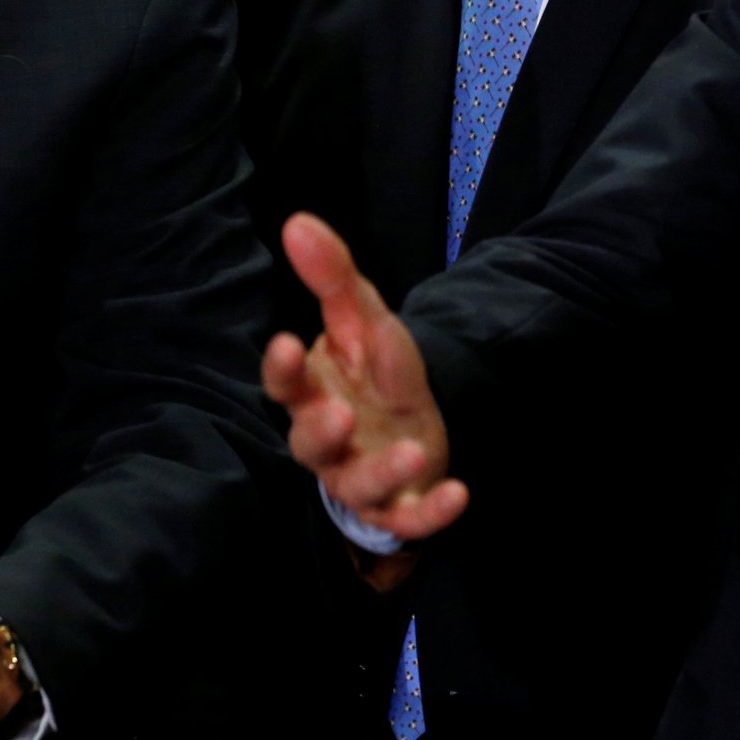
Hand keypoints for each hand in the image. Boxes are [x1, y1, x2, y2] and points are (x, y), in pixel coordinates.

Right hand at [260, 212, 467, 541]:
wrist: (410, 422)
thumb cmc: (371, 371)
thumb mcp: (361, 318)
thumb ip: (332, 274)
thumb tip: (297, 220)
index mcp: (310, 392)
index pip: (283, 385)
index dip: (282, 369)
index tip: (288, 343)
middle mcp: (326, 441)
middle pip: (308, 444)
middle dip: (321, 432)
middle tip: (339, 416)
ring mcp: (360, 478)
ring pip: (356, 486)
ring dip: (382, 473)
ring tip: (414, 451)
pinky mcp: (396, 507)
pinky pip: (408, 518)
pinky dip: (431, 510)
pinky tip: (458, 493)